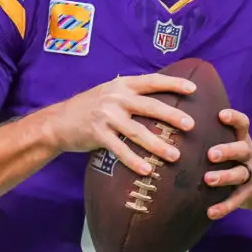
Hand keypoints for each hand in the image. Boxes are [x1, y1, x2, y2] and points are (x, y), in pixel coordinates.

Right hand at [45, 73, 195, 176]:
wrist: (59, 121)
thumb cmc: (91, 106)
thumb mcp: (110, 91)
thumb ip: (132, 92)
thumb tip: (163, 95)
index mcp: (122, 84)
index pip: (152, 81)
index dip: (173, 83)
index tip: (193, 88)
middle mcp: (115, 98)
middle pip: (149, 106)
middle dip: (172, 116)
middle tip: (191, 125)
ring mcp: (106, 116)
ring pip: (137, 132)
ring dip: (157, 145)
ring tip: (175, 155)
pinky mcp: (97, 134)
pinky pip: (120, 150)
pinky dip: (134, 161)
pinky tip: (147, 170)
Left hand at [204, 109, 251, 220]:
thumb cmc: (240, 161)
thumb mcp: (236, 145)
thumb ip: (217, 135)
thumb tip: (182, 120)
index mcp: (244, 141)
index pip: (243, 124)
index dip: (234, 118)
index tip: (221, 114)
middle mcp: (249, 156)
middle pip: (242, 150)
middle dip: (227, 150)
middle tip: (211, 154)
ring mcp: (251, 175)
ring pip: (239, 174)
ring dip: (224, 177)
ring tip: (208, 179)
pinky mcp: (248, 194)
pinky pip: (237, 200)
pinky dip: (224, 207)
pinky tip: (211, 212)